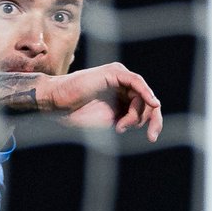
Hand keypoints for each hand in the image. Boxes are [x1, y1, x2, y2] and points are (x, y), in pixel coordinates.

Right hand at [36, 62, 163, 140]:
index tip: (152, 138)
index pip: (147, 108)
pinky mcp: (113, 72)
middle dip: (143, 119)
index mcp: (123, 97)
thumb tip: (149, 120)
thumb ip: (129, 119)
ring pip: (142, 94)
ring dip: (135, 113)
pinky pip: (136, 81)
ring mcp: (119, 77)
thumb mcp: (110, 121)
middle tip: (123, 129)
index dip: (154, 122)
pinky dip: (145, 93)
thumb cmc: (77, 115)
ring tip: (119, 124)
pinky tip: (152, 102)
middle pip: (148, 102)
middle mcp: (123, 85)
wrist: (57, 106)